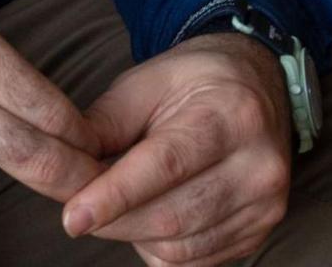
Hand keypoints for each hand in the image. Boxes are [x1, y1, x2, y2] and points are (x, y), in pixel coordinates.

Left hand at [60, 34, 293, 265]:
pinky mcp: (260, 233)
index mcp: (231, 115)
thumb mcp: (143, 84)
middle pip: (170, 216)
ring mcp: (265, 205)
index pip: (165, 166)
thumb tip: (65, 172)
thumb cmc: (191, 83)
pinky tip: (154, 216)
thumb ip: (103, 125)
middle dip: (112, 220)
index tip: (72, 217)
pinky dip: (161, 248)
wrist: (256, 87)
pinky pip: (194, 262)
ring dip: (135, 234)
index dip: (114, 196)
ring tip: (122, 202)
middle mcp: (259, 166)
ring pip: (179, 247)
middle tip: (78, 208)